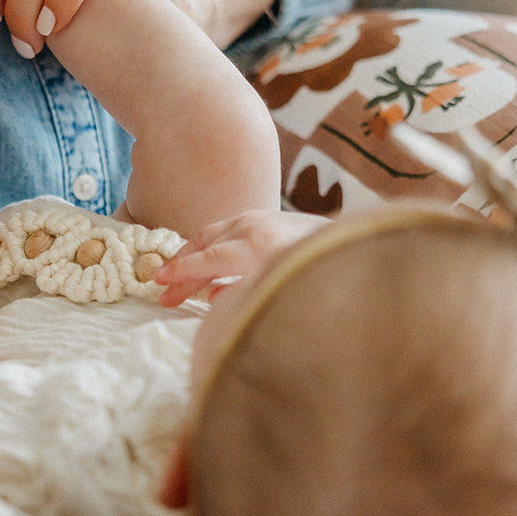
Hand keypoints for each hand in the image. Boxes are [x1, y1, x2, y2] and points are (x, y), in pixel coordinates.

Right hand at [152, 209, 328, 306]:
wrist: (358, 243)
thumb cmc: (321, 274)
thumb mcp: (280, 288)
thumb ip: (243, 293)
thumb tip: (213, 297)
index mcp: (258, 247)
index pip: (208, 260)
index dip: (180, 273)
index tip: (158, 283)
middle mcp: (255, 228)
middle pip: (205, 248)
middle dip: (181, 270)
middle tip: (161, 291)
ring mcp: (261, 219)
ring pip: (213, 235)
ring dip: (193, 257)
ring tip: (176, 280)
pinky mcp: (267, 218)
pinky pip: (228, 232)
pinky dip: (212, 248)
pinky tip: (209, 272)